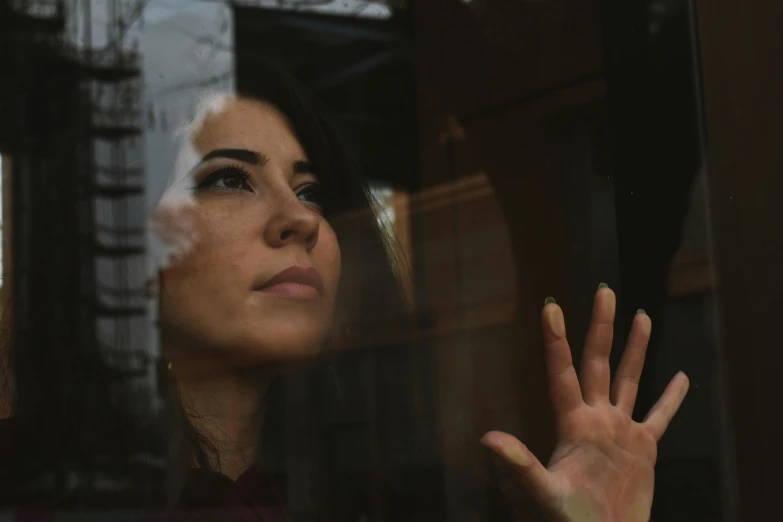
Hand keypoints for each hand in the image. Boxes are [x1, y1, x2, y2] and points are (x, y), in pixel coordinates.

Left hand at [481, 285, 688, 521]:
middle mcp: (595, 418)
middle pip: (598, 362)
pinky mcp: (643, 450)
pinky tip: (681, 376)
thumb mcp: (541, 494)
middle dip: (601, 326)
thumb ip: (519, 466)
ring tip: (641, 316)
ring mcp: (619, 431)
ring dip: (636, 349)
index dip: (556, 339)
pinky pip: (660, 417)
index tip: (550, 305)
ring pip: (629, 379)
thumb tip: (486, 440)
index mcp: (572, 424)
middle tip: (604, 291)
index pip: (562, 371)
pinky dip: (672, 398)